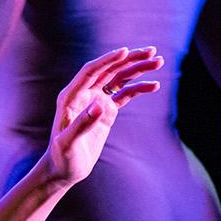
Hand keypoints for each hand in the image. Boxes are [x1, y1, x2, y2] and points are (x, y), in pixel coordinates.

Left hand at [41, 46, 164, 185]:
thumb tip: (100, 105)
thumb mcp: (69, 143)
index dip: (108, 60)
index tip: (126, 51)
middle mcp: (84, 95)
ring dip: (138, 69)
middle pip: (109, 70)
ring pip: (119, 79)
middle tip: (152, 51)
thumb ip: (83, 124)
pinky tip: (154, 86)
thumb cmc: (62, 158)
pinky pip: (125, 94)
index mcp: (71, 97)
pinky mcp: (106, 111)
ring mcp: (96, 101)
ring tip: (158, 62)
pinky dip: (139, 88)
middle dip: (129, 59)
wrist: (65, 170)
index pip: (90, 72)